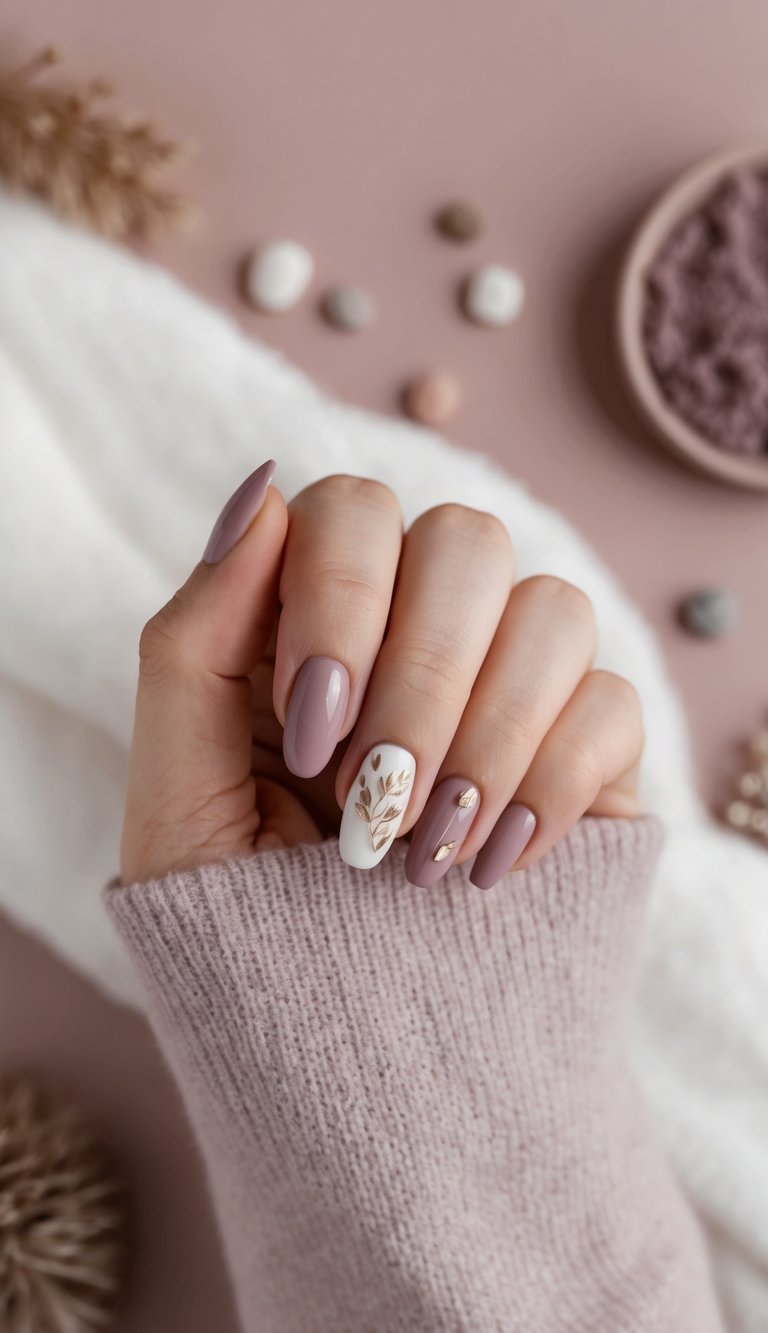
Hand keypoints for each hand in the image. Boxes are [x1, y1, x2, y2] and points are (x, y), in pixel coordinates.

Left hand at [120, 463, 642, 887]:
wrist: (338, 1049)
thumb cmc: (237, 918)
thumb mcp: (179, 793)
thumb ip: (192, 640)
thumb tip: (261, 491)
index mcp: (314, 622)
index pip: (353, 511)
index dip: (340, 602)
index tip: (311, 729)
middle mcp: (419, 631)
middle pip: (467, 539)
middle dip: (420, 676)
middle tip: (372, 800)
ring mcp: (508, 687)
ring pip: (554, 608)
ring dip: (487, 733)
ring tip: (425, 854)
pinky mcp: (584, 753)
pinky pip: (611, 705)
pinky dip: (550, 784)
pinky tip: (488, 867)